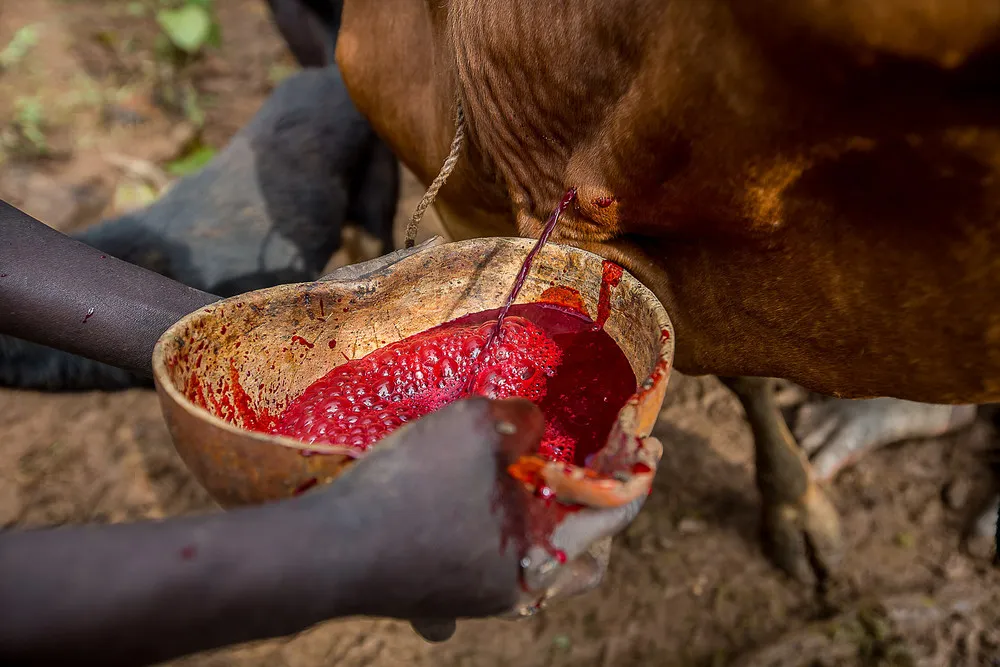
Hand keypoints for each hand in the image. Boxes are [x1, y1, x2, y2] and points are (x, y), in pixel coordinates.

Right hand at [310, 239, 656, 638]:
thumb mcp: (474, 428)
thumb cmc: (411, 488)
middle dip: (591, 522)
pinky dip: (477, 551)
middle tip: (583, 478)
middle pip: (579, 562)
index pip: (612, 514)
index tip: (642, 441)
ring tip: (524, 493)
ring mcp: (470, 599)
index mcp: (541, 552)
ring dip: (534, 533)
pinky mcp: (431, 595)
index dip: (631, 471)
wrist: (327, 551)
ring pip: (526, 570)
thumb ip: (520, 422)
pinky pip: (469, 574)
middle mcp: (514, 588)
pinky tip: (459, 526)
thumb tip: (533, 429)